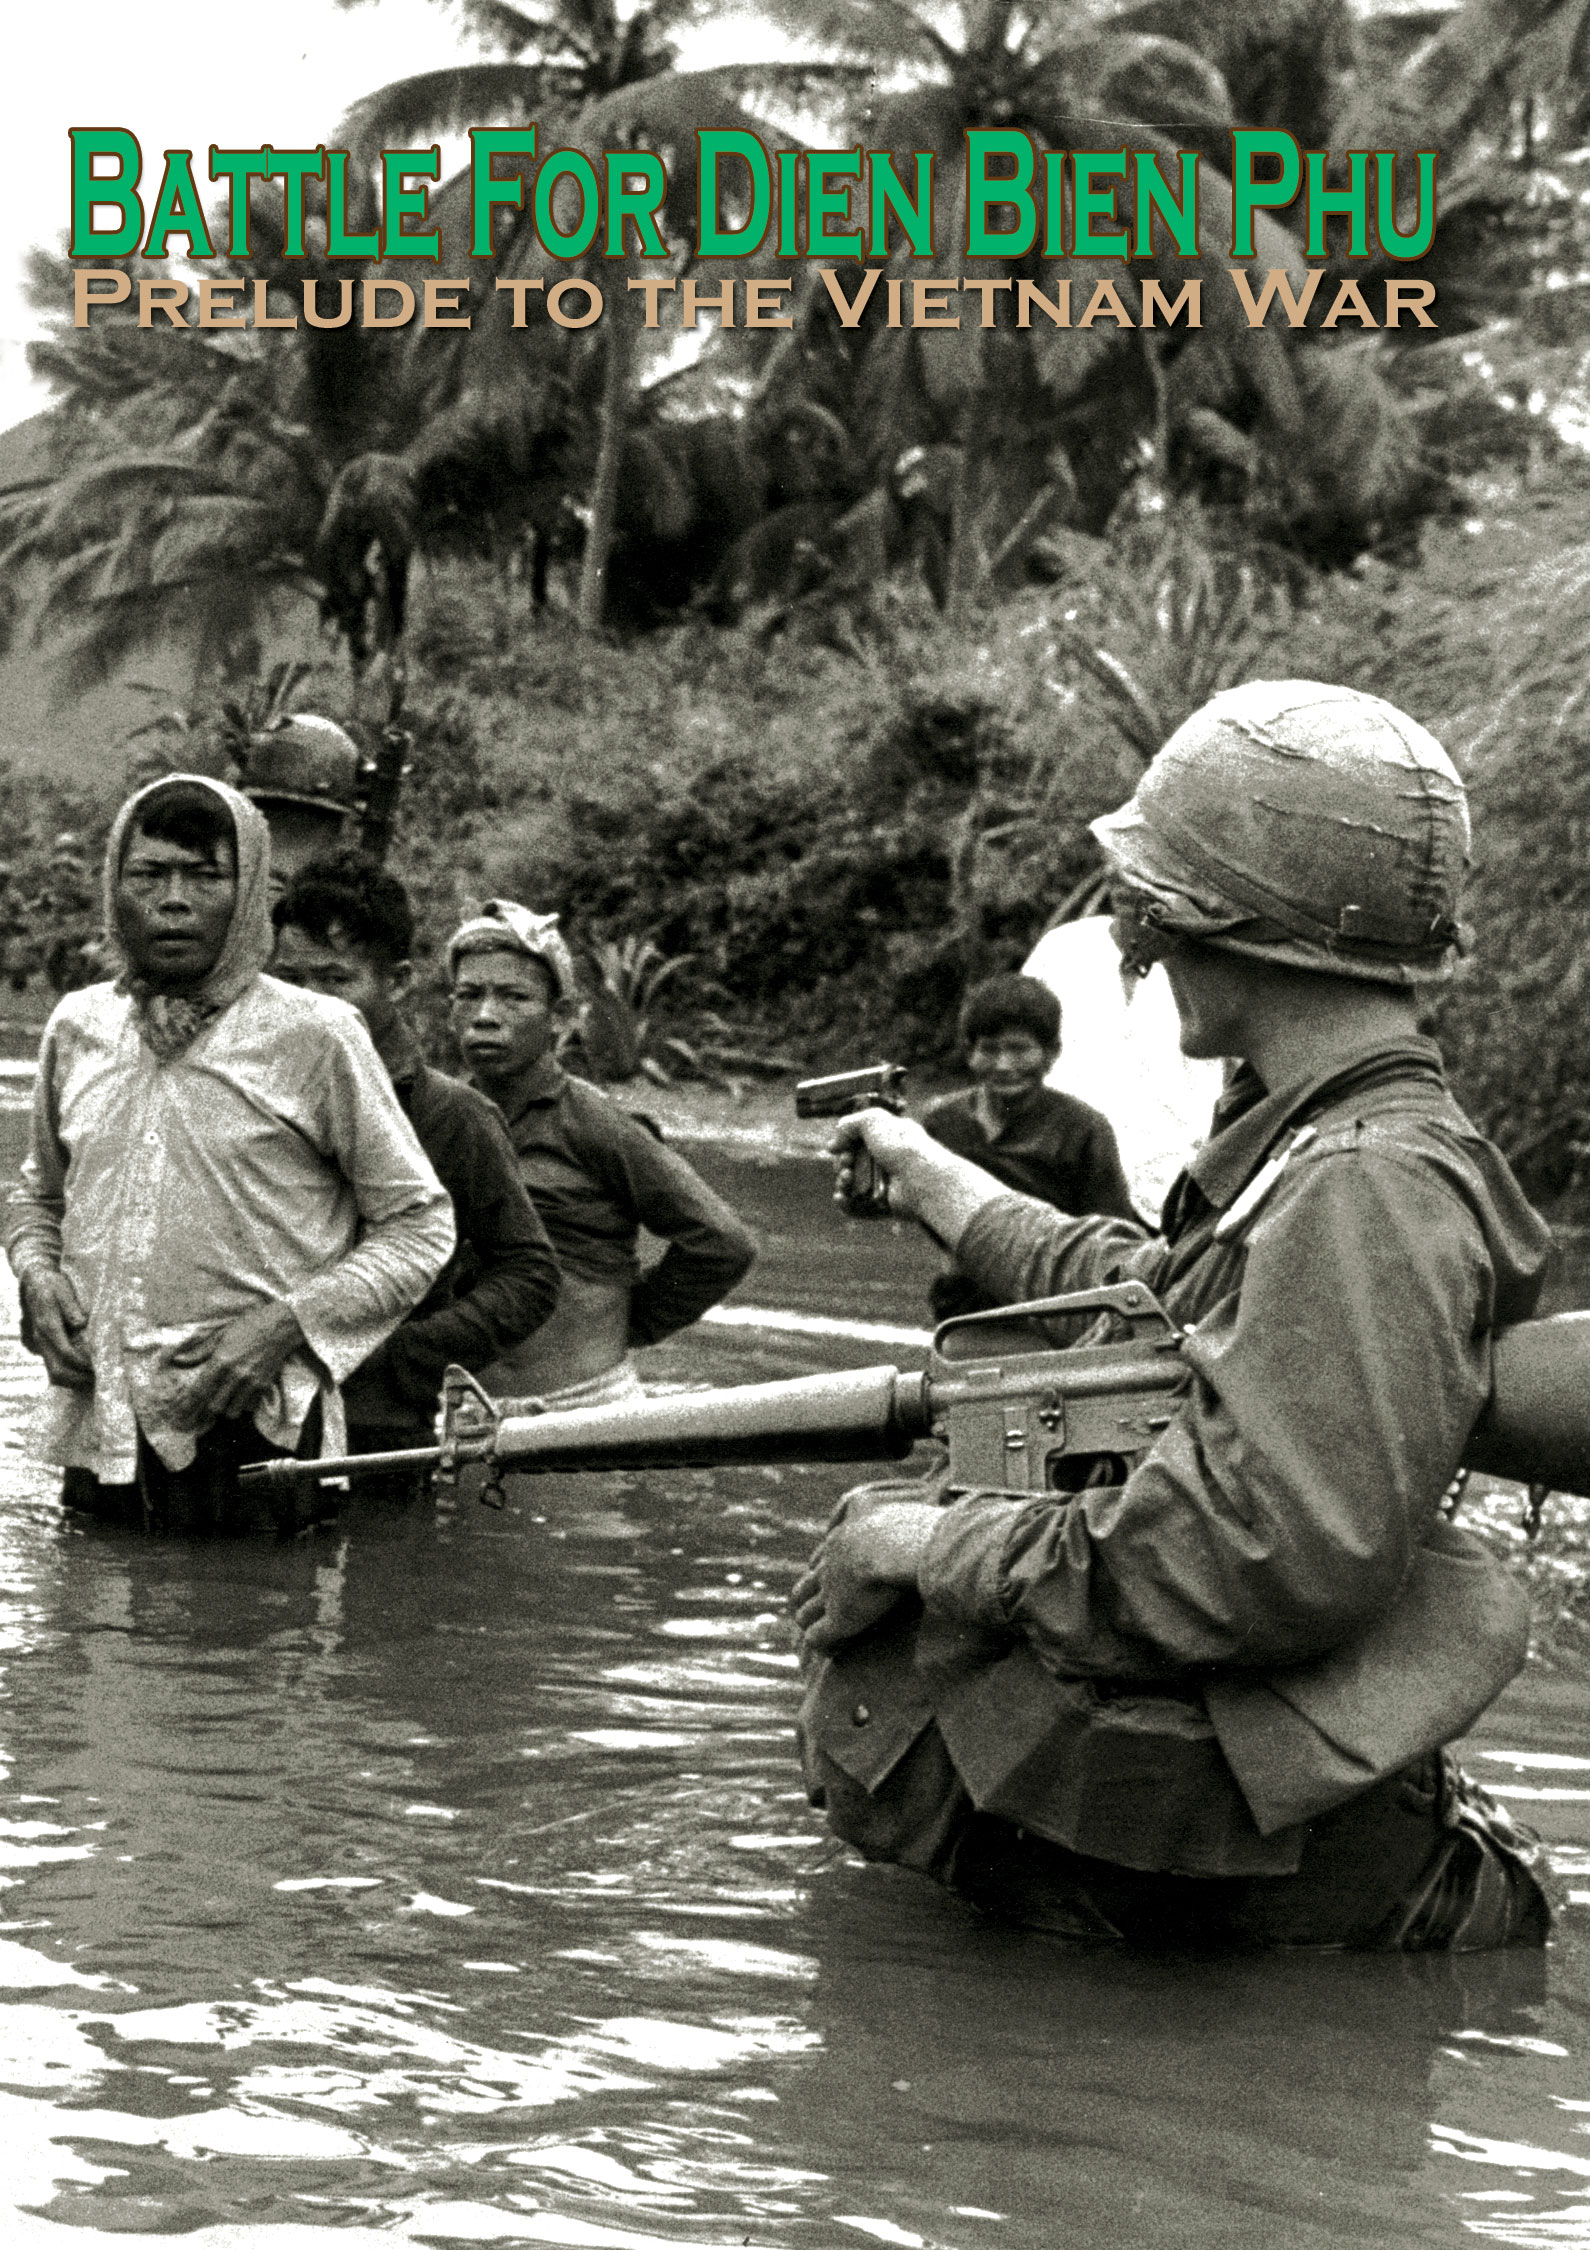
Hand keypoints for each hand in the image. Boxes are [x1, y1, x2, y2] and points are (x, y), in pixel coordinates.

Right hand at [19, 1268, 91, 1389]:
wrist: (35, 1283)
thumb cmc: (53, 1285)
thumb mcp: (63, 1290)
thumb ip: (71, 1307)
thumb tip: (81, 1323)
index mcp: (48, 1326)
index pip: (66, 1353)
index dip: (83, 1362)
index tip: (100, 1364)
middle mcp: (42, 1339)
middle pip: (58, 1370)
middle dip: (80, 1378)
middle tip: (101, 1378)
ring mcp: (42, 1345)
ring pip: (54, 1373)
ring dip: (74, 1380)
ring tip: (95, 1379)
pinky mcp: (45, 1347)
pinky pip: (54, 1369)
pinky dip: (69, 1376)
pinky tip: (85, 1374)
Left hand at [168, 1300, 305, 1425]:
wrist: (281, 1326)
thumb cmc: (249, 1326)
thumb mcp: (221, 1334)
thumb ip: (200, 1351)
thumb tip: (178, 1360)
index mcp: (221, 1360)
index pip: (200, 1390)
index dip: (188, 1405)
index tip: (181, 1414)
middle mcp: (235, 1374)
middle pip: (215, 1406)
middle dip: (207, 1407)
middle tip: (205, 1404)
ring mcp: (251, 1382)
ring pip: (232, 1410)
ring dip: (226, 1408)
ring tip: (224, 1400)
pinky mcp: (264, 1385)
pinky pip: (248, 1406)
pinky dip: (242, 1405)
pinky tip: (241, 1395)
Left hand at [791, 1501, 940, 1652]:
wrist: (901, 1546)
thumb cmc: (914, 1529)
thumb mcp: (899, 1512)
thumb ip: (899, 1519)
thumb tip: (926, 1520)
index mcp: (842, 1539)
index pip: (822, 1558)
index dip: (825, 1571)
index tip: (838, 1581)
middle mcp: (829, 1566)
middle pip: (806, 1585)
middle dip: (809, 1598)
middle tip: (821, 1610)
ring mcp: (830, 1593)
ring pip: (804, 1612)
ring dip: (810, 1623)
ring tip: (822, 1635)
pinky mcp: (838, 1618)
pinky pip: (817, 1636)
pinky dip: (822, 1644)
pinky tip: (832, 1650)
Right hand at [830, 1112, 1011, 1251]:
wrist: (922, 1177)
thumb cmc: (901, 1146)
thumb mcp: (873, 1120)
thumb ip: (849, 1125)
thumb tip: (833, 1146)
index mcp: (889, 1138)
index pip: (859, 1141)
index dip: (844, 1144)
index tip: (837, 1147)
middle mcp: (888, 1160)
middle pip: (852, 1164)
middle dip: (842, 1163)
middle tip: (847, 1162)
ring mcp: (886, 1184)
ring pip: (853, 1186)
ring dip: (842, 1182)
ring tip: (847, 1178)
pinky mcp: (885, 1206)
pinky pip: (859, 1207)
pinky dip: (847, 1203)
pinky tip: (842, 1197)